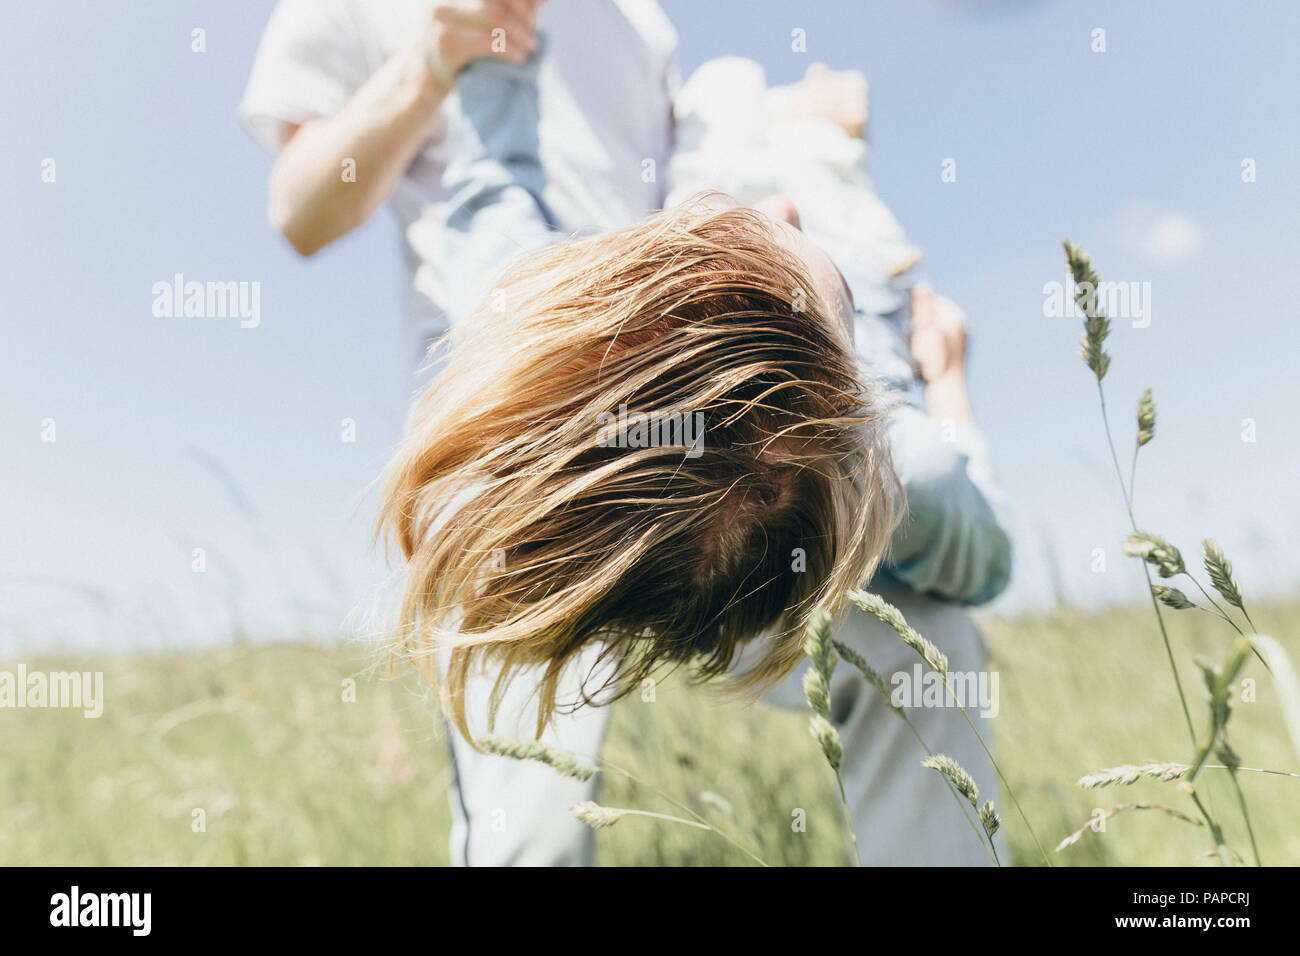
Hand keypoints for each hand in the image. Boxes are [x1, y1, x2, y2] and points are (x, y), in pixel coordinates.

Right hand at [421, 0, 543, 85]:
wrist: (434, 69)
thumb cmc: (467, 36)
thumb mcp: (489, 15)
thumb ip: (514, 4)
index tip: (540, 9)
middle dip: (524, 13)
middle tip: (533, 32)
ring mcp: (443, 13)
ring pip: (495, 15)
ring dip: (521, 33)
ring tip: (531, 47)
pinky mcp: (446, 41)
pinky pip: (487, 41)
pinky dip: (509, 50)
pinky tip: (520, 58)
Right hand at [909, 283, 966, 383]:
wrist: (946, 387)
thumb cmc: (932, 358)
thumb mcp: (923, 328)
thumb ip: (923, 306)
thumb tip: (922, 285)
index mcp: (955, 315)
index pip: (932, 302)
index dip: (919, 313)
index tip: (913, 328)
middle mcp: (963, 325)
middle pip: (936, 316)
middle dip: (924, 325)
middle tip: (917, 340)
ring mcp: (963, 340)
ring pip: (939, 330)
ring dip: (928, 337)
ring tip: (923, 352)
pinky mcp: (959, 353)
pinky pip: (943, 343)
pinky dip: (934, 348)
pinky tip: (929, 360)